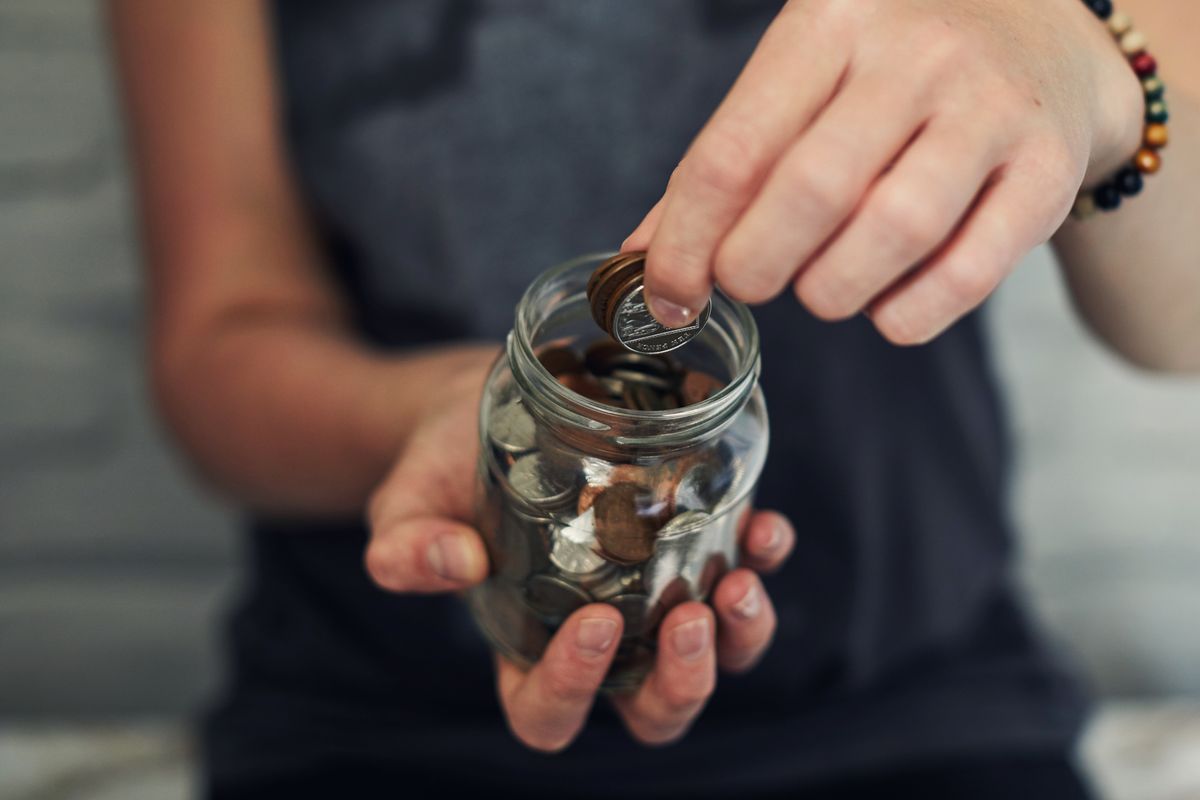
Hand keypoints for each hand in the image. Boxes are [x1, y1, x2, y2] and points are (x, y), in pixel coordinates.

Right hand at [365, 360, 795, 750]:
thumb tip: (457, 562)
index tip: (593, 622)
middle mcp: (603, 636)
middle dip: (683, 684)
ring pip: (719, 656)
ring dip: (741, 635)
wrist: (490, 404)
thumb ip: (408, 546)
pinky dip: (766, 558)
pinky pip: (749, 571)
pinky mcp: (695, 539)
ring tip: (738, 581)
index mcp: (526, 648)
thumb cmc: (443, 469)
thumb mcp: (406, 505)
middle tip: (687, 619)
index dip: (574, 690)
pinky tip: (764, 524)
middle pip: (654, 709)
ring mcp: (656, 591)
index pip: (549, 712)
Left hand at [626, 0, 1142, 343]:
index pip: (733, 151)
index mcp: (831, 21)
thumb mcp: (803, 82)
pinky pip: (966, 276)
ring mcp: (992, 109)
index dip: (687, 244)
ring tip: (820, 289)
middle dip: (756, 267)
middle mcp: (916, 54)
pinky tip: (885, 306)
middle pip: (810, 193)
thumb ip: (726, 164)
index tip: (670, 295)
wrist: (1045, 39)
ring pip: (891, 233)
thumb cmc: (892, 69)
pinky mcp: (1046, 170)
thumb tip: (642, 257)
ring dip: (831, 292)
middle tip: (751, 282)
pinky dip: (907, 315)